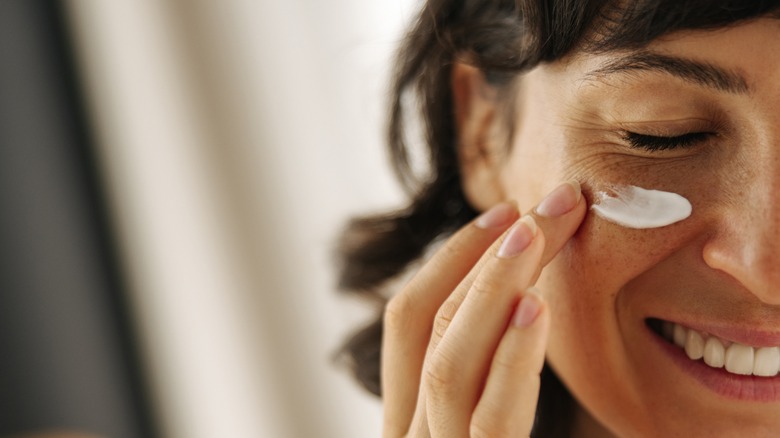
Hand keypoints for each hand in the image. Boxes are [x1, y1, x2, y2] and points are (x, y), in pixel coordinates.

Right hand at [382, 181, 585, 437]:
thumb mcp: (492, 417)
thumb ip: (492, 373)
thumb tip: (525, 289)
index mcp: (410, 415)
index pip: (409, 320)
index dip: (452, 257)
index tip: (508, 210)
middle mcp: (412, 434)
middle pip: (433, 326)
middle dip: (488, 254)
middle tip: (556, 202)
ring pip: (448, 365)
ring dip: (493, 290)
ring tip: (538, 232)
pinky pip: (491, 419)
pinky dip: (511, 360)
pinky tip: (535, 309)